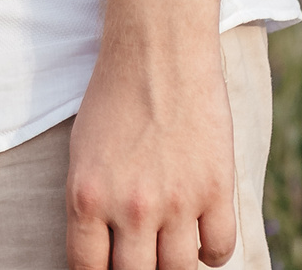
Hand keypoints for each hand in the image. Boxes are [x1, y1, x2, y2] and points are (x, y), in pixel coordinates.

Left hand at [66, 29, 237, 269]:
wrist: (158, 52)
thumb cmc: (113, 100)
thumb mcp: (83, 155)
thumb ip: (91, 207)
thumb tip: (101, 252)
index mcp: (87, 198)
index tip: (107, 267)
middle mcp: (131, 208)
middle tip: (141, 255)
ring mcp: (177, 201)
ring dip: (173, 265)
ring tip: (169, 250)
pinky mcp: (216, 189)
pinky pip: (219, 250)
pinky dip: (211, 253)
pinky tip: (201, 238)